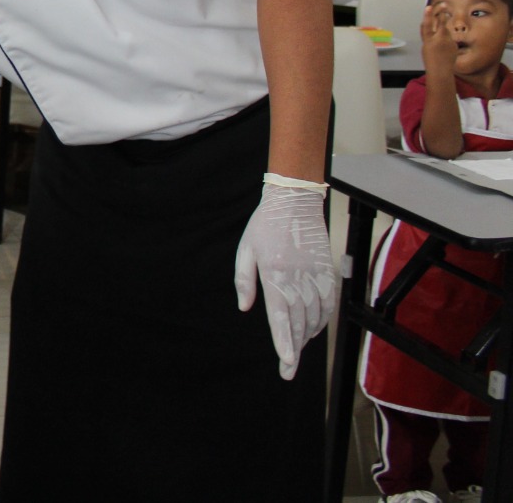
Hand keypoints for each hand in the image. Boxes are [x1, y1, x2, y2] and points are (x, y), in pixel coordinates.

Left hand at [233, 181, 337, 379]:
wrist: (295, 202)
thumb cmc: (266, 225)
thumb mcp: (246, 250)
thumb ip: (244, 280)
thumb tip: (244, 308)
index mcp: (275, 274)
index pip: (281, 318)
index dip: (284, 343)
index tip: (285, 363)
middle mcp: (298, 279)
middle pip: (299, 324)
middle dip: (294, 350)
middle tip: (288, 371)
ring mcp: (316, 276)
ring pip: (315, 317)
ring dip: (306, 337)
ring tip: (296, 351)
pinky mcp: (329, 273)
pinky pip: (328, 305)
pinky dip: (322, 321)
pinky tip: (313, 330)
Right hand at [419, 1, 458, 72]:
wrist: (440, 71)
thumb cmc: (431, 59)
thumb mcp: (425, 46)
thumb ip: (428, 35)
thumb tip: (430, 24)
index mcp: (428, 41)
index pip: (427, 25)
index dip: (428, 15)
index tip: (428, 7)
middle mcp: (438, 40)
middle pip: (441, 24)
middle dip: (442, 14)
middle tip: (444, 4)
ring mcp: (447, 42)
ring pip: (446, 30)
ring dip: (445, 25)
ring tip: (444, 16)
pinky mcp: (454, 45)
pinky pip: (450, 38)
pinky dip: (447, 41)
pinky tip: (445, 48)